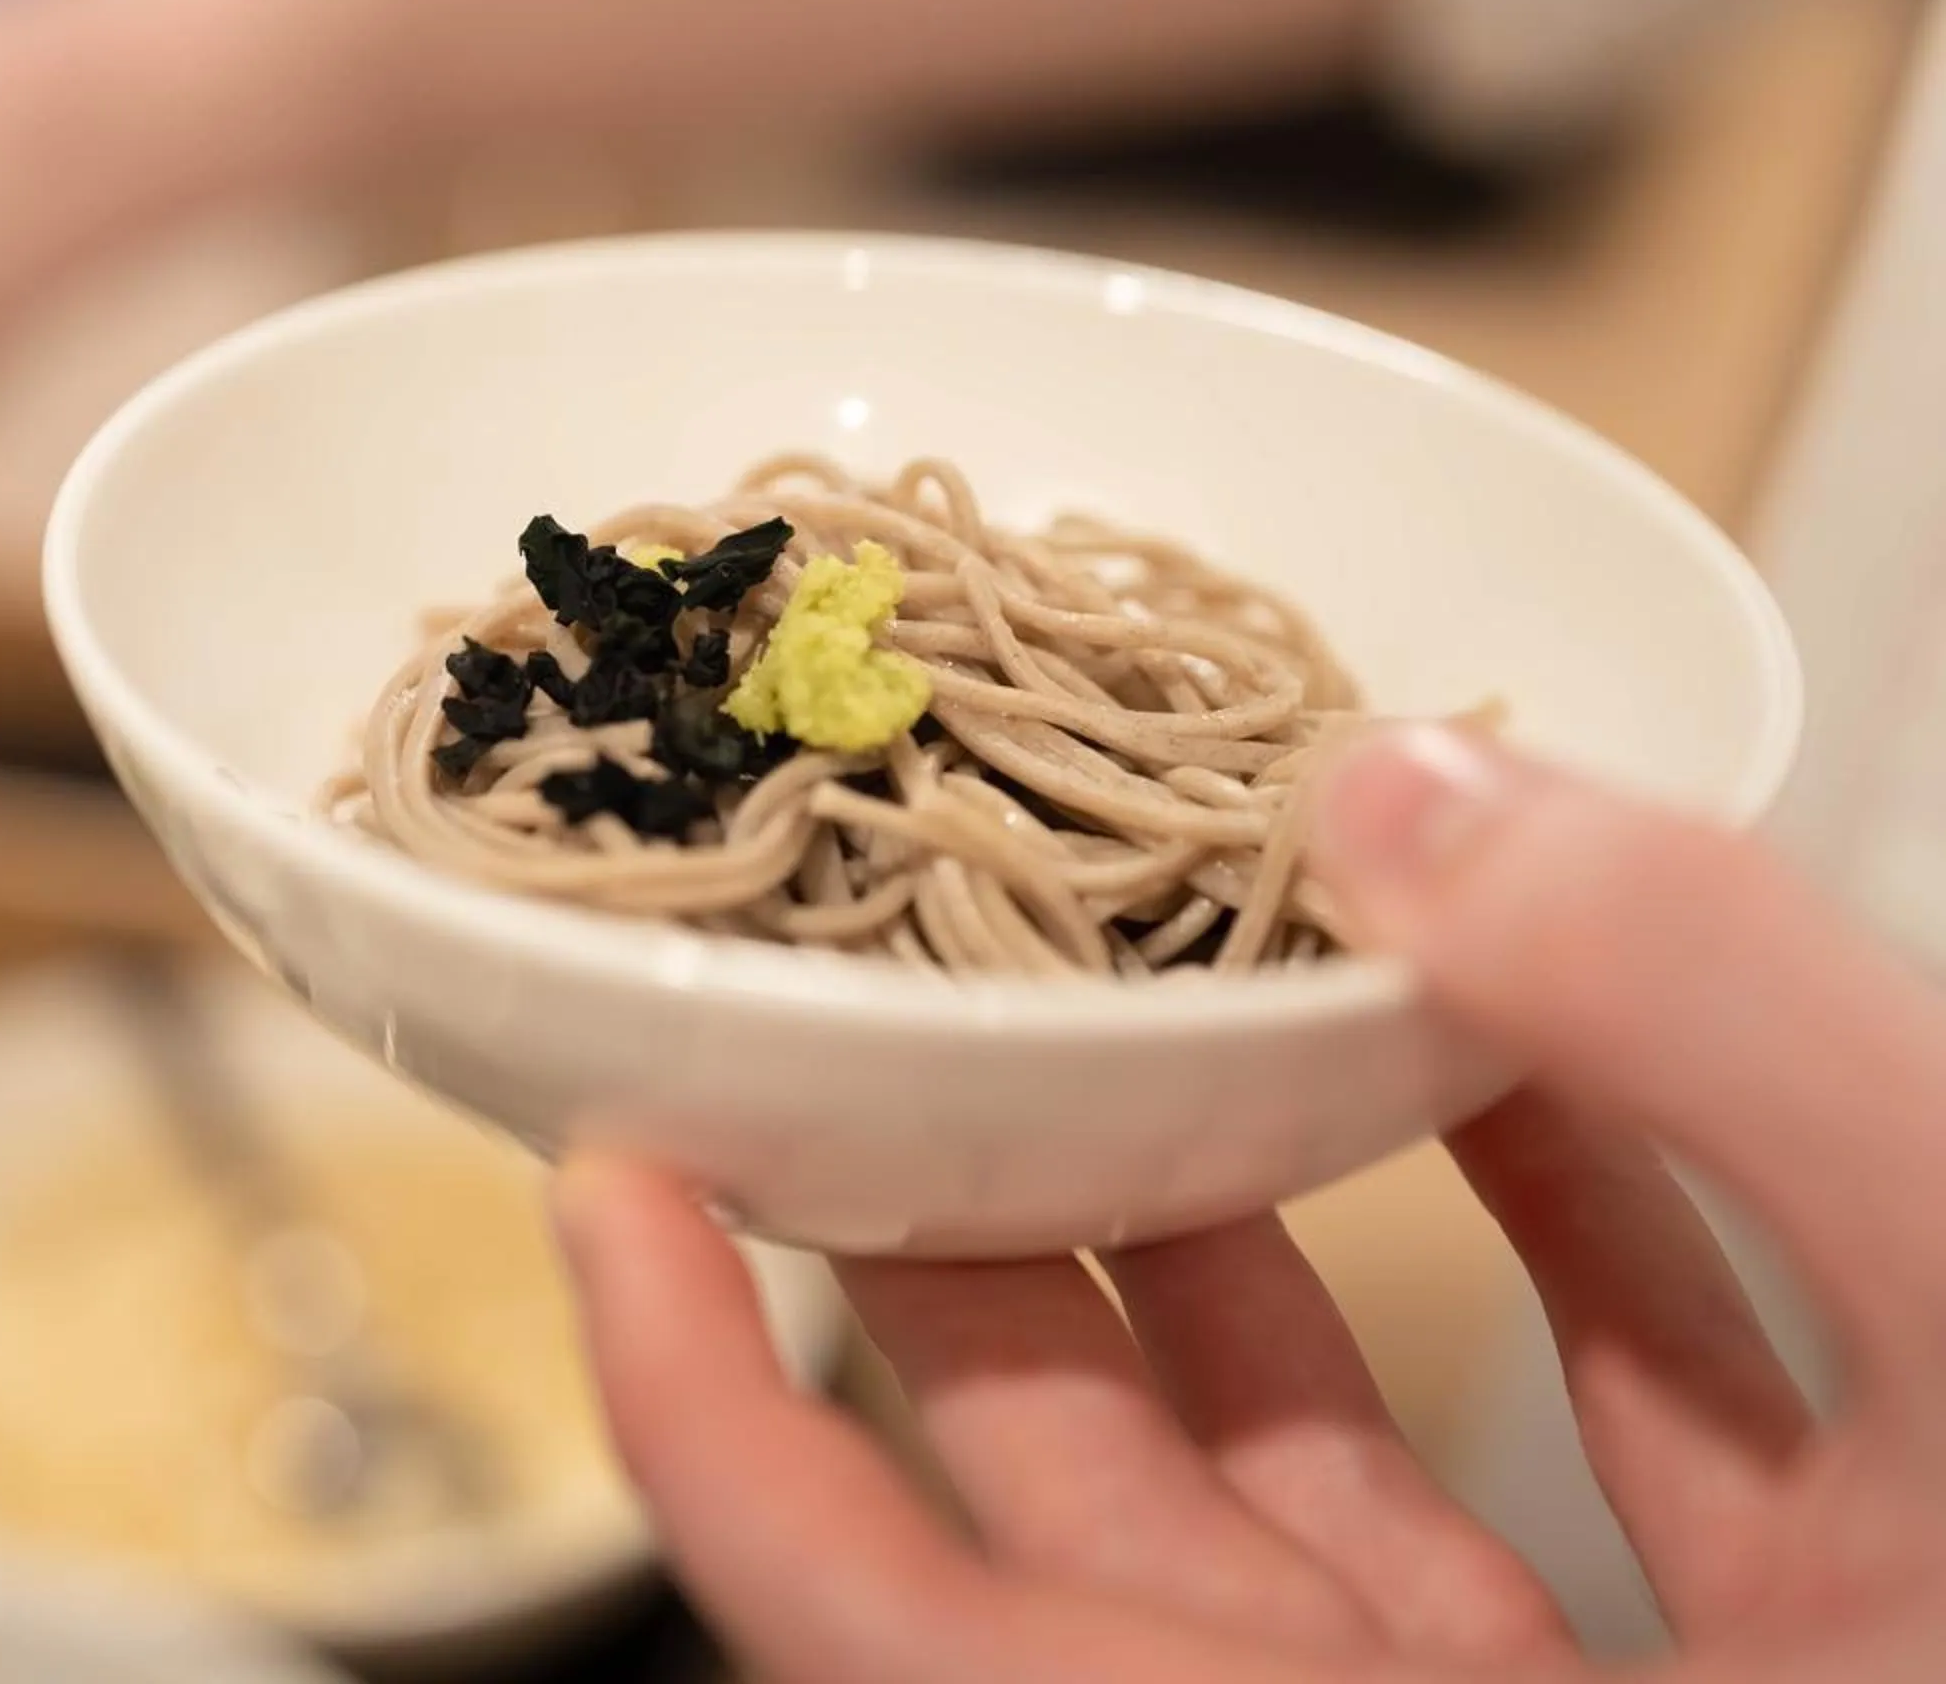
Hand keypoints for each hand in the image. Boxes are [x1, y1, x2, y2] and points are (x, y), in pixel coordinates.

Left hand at [555, 730, 1945, 1680]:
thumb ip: (1753, 1057)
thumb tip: (1447, 784)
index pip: (890, 1631)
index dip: (703, 1410)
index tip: (595, 1162)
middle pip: (1071, 1509)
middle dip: (967, 1239)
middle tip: (865, 981)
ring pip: (1316, 1468)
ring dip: (1235, 1216)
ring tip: (1143, 971)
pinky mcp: (1784, 1649)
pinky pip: (1591, 1442)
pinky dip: (1540, 1239)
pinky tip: (1515, 1043)